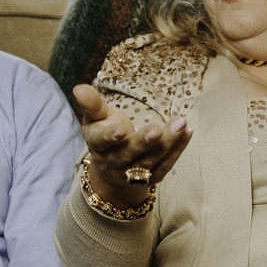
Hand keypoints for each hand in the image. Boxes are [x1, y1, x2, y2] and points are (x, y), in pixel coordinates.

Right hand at [74, 85, 191, 207]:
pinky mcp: (152, 178)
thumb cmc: (105, 134)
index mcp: (97, 145)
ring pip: (151, 160)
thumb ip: (91, 104)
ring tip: (181, 124)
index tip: (119, 129)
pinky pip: (166, 164)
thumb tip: (78, 88)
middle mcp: (113, 162)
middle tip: (156, 130)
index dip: (109, 136)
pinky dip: (178, 149)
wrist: (113, 169)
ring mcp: (133, 173)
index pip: (101, 141)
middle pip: (129, 153)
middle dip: (143, 142)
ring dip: (167, 143)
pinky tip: (188, 132)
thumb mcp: (96, 118)